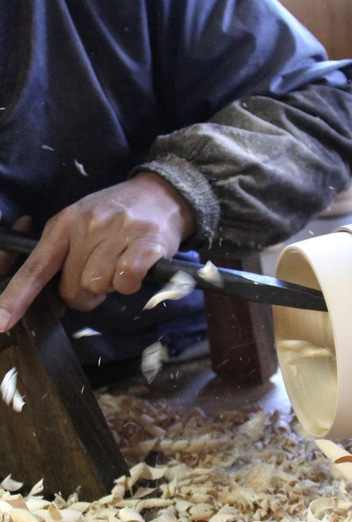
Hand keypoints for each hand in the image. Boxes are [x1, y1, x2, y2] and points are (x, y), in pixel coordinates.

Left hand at [0, 172, 195, 331]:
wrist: (161, 194)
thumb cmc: (117, 215)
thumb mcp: (81, 223)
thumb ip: (65, 255)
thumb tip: (56, 298)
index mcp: (65, 223)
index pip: (36, 267)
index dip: (17, 297)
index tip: (1, 322)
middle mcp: (89, 225)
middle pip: (73, 287)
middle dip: (86, 294)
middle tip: (101, 278)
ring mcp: (120, 231)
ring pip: (99, 285)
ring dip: (112, 286)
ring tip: (121, 266)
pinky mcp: (149, 241)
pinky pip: (127, 278)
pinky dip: (130, 284)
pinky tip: (136, 270)